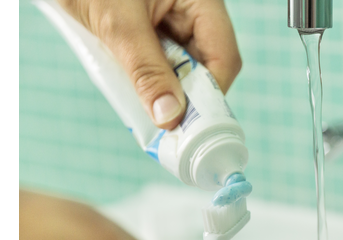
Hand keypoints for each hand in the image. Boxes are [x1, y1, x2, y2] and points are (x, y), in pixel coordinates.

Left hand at [58, 0, 241, 128]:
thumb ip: (146, 69)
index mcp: (201, 1)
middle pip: (206, 66)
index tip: (186, 124)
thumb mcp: (118, 23)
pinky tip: (129, 86)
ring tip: (140, 103)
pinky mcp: (150, 27)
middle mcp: (193, 11)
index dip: (210, 94)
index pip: (224, 57)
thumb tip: (169, 116)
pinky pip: (158, 61)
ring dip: (161, 87)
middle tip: (161, 122)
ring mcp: (172, 19)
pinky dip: (145, 77)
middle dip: (184, 94)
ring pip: (181, 67)